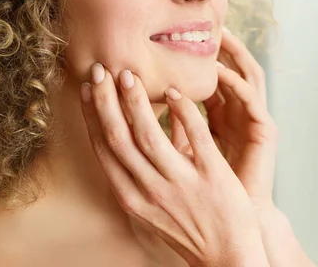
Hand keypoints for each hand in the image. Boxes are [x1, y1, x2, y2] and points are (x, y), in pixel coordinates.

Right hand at [80, 64, 268, 266]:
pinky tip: (176, 92)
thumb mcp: (155, 206)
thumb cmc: (190, 229)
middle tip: (101, 70)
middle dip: (106, 101)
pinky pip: (194, 136)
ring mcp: (180, 184)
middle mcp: (151, 191)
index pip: (105, 150)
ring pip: (149, 135)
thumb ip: (144, 171)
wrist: (228, 258)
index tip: (89, 90)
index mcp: (133, 198)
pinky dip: (183, 111)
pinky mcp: (212, 176)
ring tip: (129, 75)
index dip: (93, 117)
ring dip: (135, 101)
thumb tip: (136, 130)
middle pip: (119, 138)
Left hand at [174, 28, 278, 211]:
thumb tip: (146, 107)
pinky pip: (252, 98)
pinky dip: (235, 82)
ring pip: (246, 75)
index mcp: (223, 116)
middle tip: (197, 23)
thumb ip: (175, 127)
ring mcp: (255, 120)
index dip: (196, 56)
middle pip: (231, 68)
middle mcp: (240, 113)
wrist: (234, 227)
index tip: (176, 38)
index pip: (210, 75)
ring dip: (230, 55)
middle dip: (216, 47)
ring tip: (212, 35)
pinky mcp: (265, 130)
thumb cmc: (208, 191)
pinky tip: (218, 71)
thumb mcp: (187, 152)